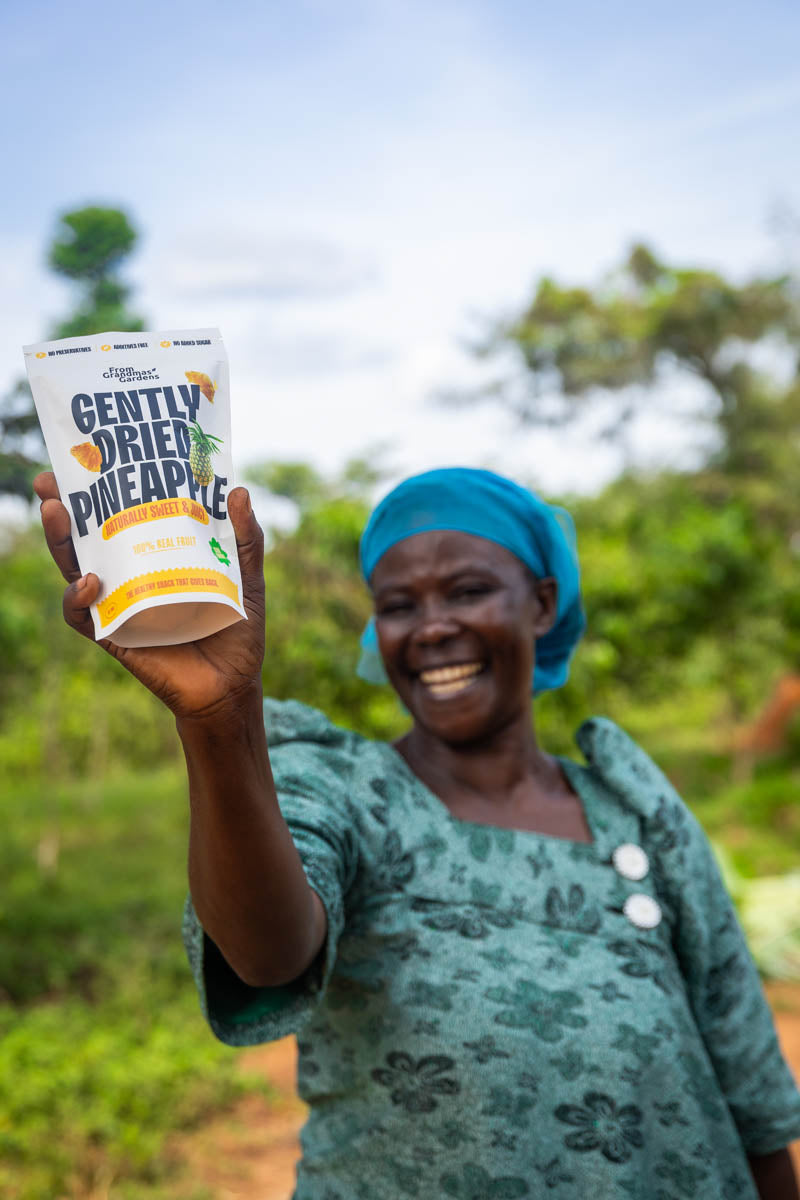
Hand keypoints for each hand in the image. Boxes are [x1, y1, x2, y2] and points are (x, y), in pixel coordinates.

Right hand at [33, 472, 265, 719]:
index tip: (87, 459)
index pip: (122, 516)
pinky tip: (91, 581)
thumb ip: (246, 537)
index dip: (100, 490)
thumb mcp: (247, 576)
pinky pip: (82, 616)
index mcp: (157, 555)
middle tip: (49, 481)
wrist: (234, 684)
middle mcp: (131, 576)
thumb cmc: (238, 628)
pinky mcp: (114, 636)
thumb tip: (238, 490)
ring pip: (74, 569)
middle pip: (87, 537)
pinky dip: (78, 598)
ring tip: (57, 513)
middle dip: (63, 507)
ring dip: (60, 541)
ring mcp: (119, 605)